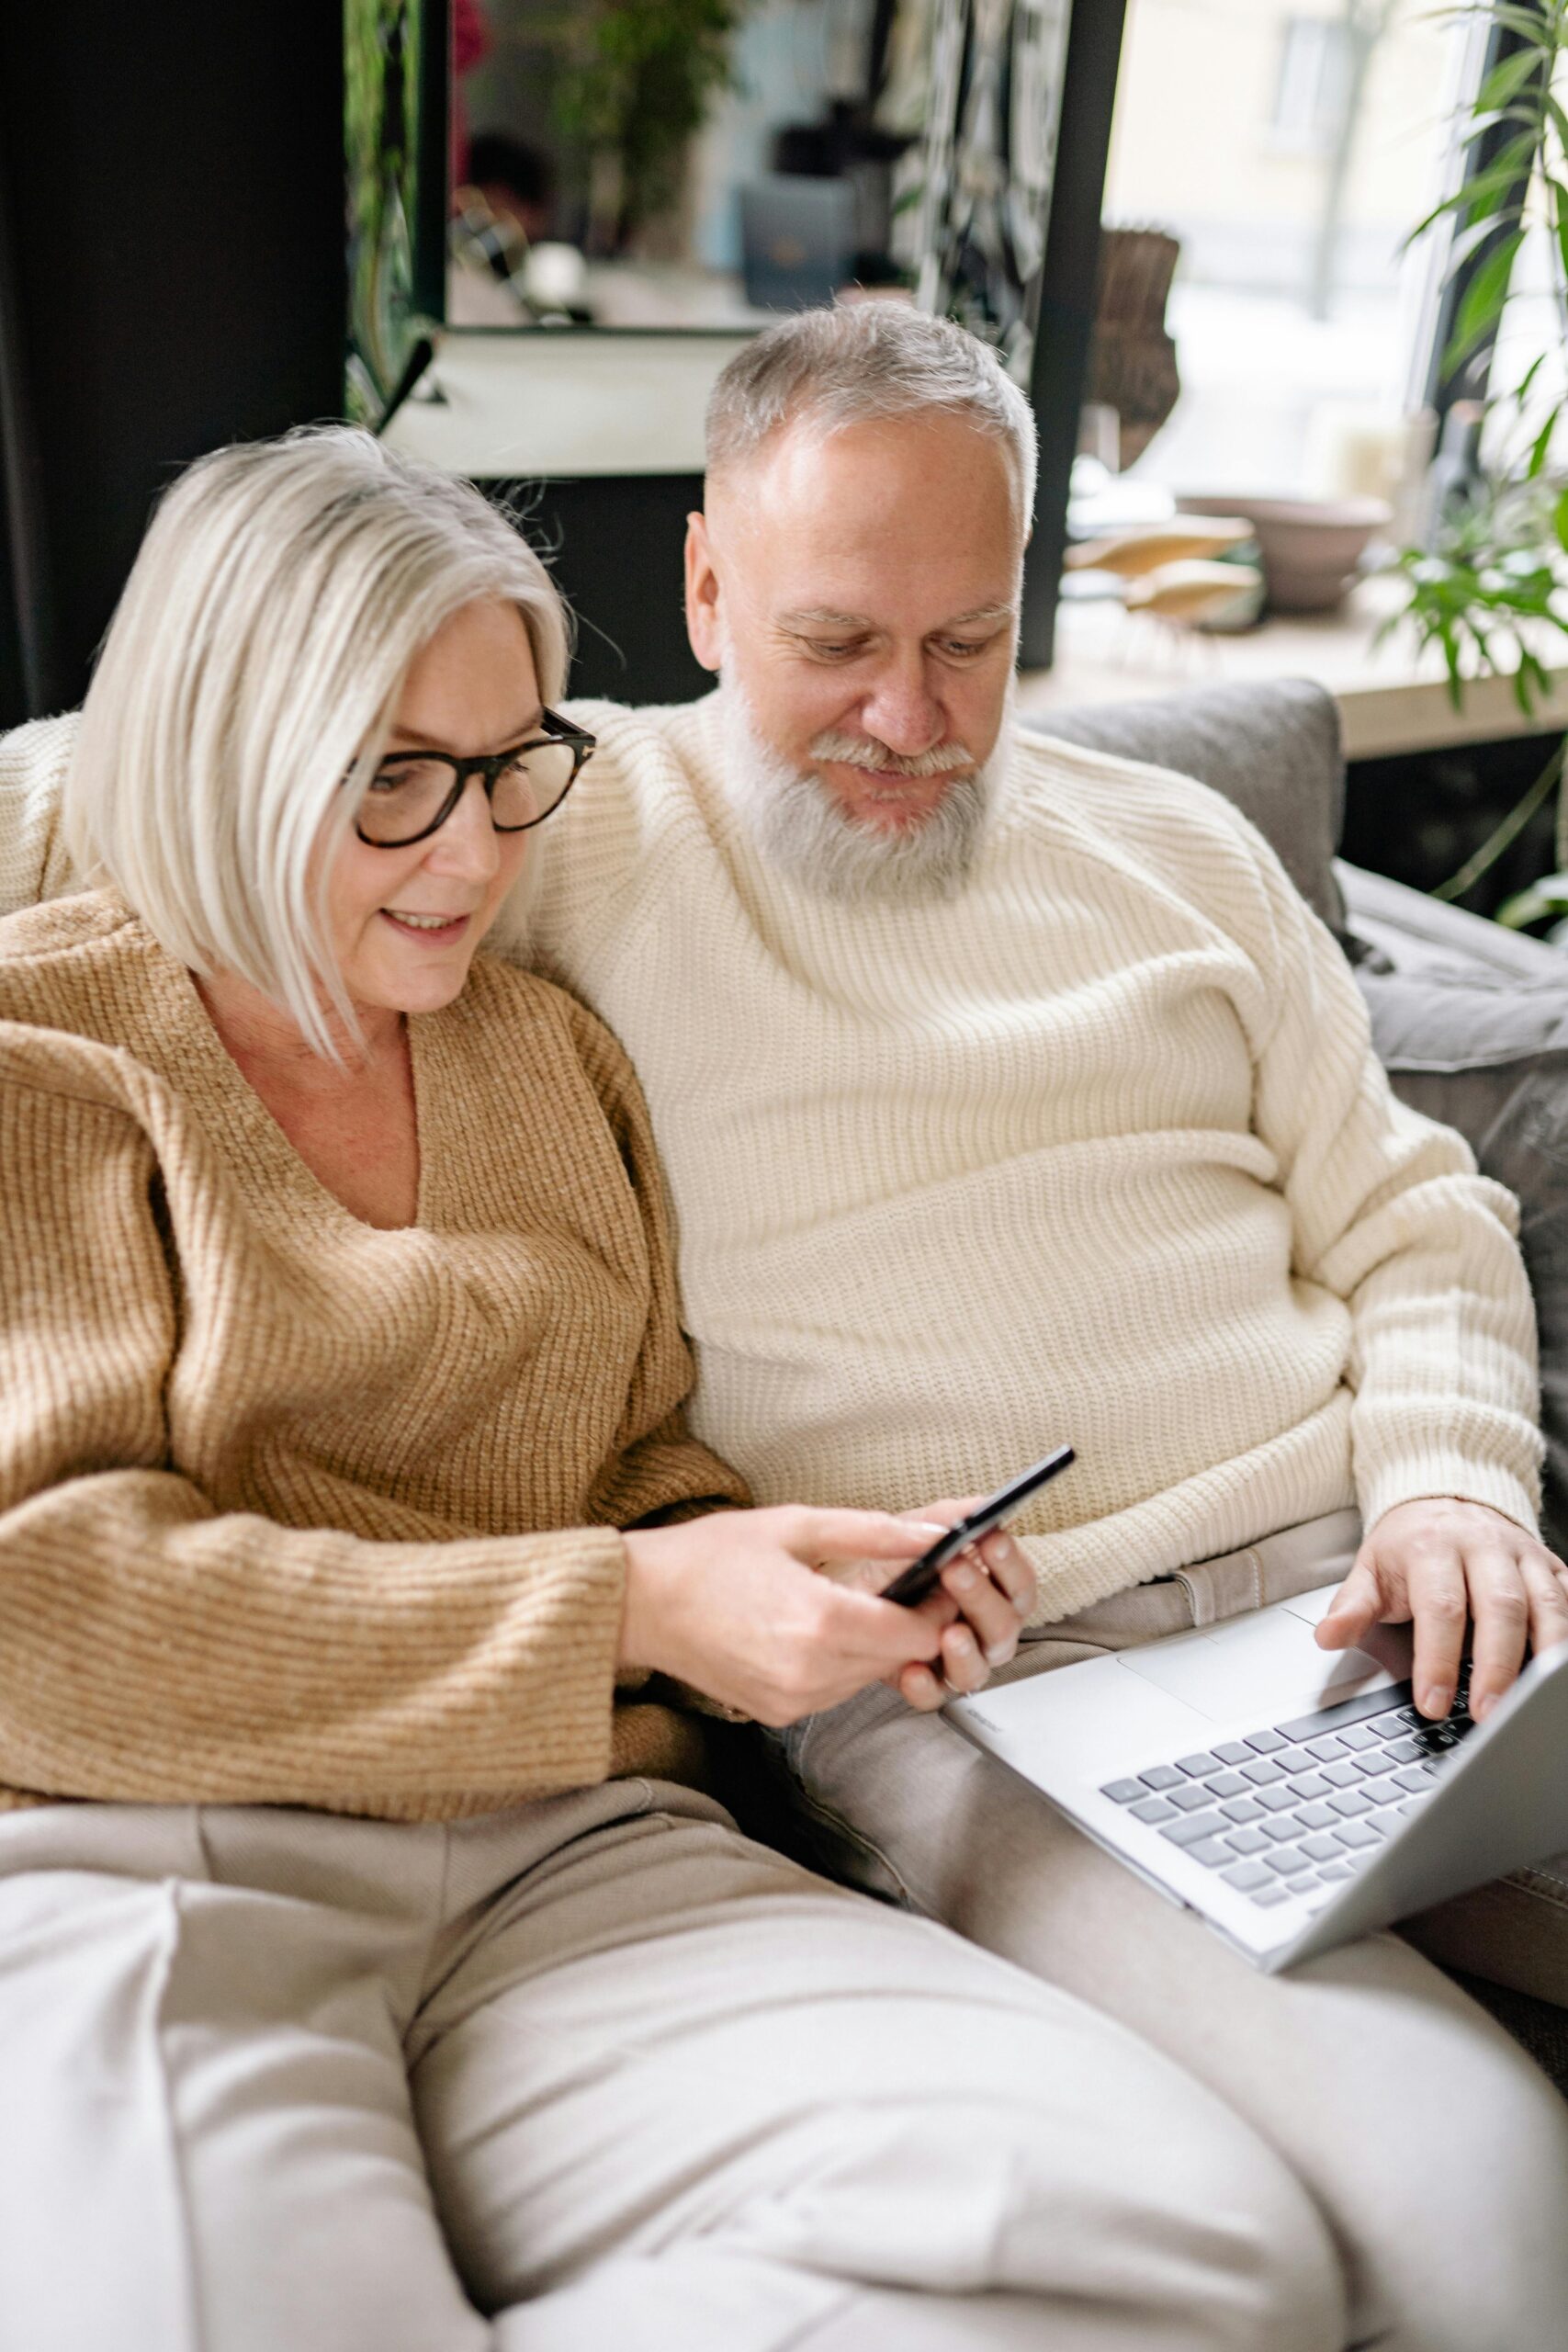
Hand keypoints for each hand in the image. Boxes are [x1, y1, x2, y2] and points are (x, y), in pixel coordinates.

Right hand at [619, 1505, 953, 1726]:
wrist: (639, 1604)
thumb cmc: (708, 1557)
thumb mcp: (796, 1525)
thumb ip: (873, 1532)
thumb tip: (934, 1535)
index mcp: (821, 1621)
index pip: (918, 1635)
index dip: (936, 1608)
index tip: (933, 1582)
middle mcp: (811, 1673)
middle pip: (899, 1660)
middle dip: (908, 1625)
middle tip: (898, 1587)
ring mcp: (793, 1700)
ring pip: (869, 1678)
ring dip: (874, 1646)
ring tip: (849, 1605)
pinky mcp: (778, 1714)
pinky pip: (834, 1691)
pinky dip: (840, 1664)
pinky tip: (815, 1630)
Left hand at [834, 1498, 1036, 1713]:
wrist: (845, 1597)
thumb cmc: (893, 1565)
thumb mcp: (917, 1532)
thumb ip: (949, 1518)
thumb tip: (981, 1505)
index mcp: (991, 1592)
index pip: (1020, 1585)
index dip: (1011, 1565)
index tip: (992, 1540)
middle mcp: (981, 1631)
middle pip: (1004, 1627)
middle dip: (983, 1598)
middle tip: (956, 1571)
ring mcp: (955, 1660)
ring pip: (978, 1668)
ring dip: (966, 1650)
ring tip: (949, 1632)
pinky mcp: (924, 1684)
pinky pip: (934, 1695)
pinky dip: (924, 1685)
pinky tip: (911, 1669)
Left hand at [1315, 1498, 1567, 1721]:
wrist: (1445, 1497)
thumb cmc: (1409, 1544)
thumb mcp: (1370, 1569)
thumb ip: (1352, 1606)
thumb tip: (1328, 1638)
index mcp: (1432, 1546)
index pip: (1440, 1607)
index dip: (1436, 1659)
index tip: (1432, 1702)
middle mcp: (1484, 1546)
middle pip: (1500, 1608)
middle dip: (1496, 1667)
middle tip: (1487, 1714)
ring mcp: (1523, 1555)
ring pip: (1546, 1605)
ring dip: (1543, 1657)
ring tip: (1533, 1702)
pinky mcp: (1551, 1566)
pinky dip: (1567, 1635)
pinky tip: (1557, 1670)